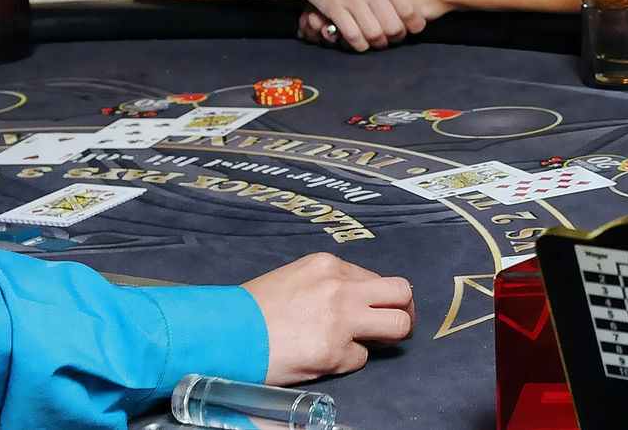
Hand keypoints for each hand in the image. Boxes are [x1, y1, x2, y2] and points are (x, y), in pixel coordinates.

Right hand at [242, 252, 415, 383]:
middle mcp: (340, 287)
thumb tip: (357, 300)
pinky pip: (361, 358)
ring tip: (373, 345)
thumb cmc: (254, 311)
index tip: (369, 312)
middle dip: (404, 311)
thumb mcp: (295, 279)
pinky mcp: (334, 352)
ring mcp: (340, 319)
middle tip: (395, 327)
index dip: (375, 299)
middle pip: (401, 292)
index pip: (375, 278)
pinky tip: (324, 358)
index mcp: (328, 265)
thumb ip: (328, 284)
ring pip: (398, 325)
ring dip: (390, 338)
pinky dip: (348, 362)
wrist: (224, 334)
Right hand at [289, 0, 432, 50]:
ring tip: (378, 40)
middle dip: (396, 37)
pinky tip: (360, 41)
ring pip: (374, 34)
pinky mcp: (334, 7)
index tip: (413, 28)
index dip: (415, 25)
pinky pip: (352, 35)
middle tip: (394, 37)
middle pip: (394, 27)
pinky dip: (358, 44)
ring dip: (378, 43)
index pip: (411, 10)